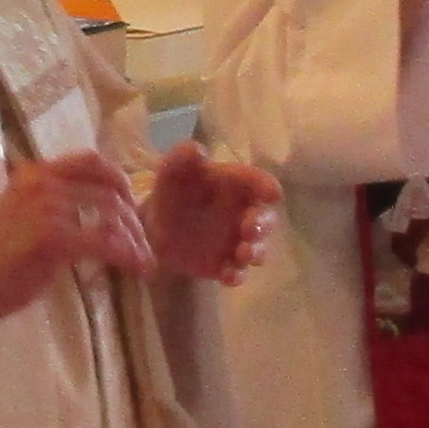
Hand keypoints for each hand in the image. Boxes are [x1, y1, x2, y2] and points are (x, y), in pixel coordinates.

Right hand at [0, 154, 154, 364]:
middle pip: (108, 187)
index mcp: (33, 173)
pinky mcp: (54, 238)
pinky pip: (105, 243)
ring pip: (112, 214)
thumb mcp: (18, 216)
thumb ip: (49, 207)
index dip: (119, 179)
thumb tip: (90, 215)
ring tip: (144, 259)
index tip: (131, 203)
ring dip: (135, 239)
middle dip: (133, 215)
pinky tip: (137, 269)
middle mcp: (42, 181)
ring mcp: (48, 207)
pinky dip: (128, 256)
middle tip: (143, 240)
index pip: (90, 160)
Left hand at [143, 142, 281, 284]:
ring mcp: (238, 242)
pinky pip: (237, 273)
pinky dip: (236, 275)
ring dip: (255, 252)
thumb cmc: (173, 191)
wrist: (156, 227)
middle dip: (262, 225)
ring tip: (243, 254)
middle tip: (249, 229)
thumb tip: (197, 150)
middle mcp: (244, 213)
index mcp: (236, 185)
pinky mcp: (227, 265)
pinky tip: (228, 276)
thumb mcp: (173, 171)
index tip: (272, 194)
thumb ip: (182, 159)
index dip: (266, 187)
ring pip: (256, 248)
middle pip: (264, 218)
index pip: (258, 183)